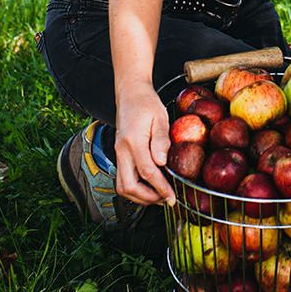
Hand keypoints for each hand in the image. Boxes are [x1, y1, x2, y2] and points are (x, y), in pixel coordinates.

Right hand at [112, 80, 175, 205]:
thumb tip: (162, 162)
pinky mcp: (119, 154)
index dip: (161, 187)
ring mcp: (118, 153)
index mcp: (133, 141)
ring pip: (122, 186)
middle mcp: (121, 150)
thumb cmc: (147, 102)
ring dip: (140, 196)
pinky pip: (123, 178)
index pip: (147, 172)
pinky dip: (136, 187)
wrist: (130, 93)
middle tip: (166, 198)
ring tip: (159, 195)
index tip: (172, 196)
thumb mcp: (160, 117)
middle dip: (148, 197)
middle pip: (129, 186)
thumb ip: (161, 140)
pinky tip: (150, 185)